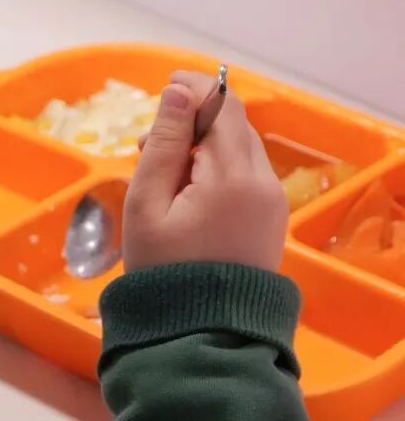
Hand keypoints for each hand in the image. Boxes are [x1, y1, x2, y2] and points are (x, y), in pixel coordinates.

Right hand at [123, 71, 287, 273]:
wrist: (200, 333)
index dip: (195, 89)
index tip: (164, 87)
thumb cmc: (162, 272)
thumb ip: (164, 144)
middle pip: (234, 126)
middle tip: (148, 145)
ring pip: (241, 151)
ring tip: (162, 175)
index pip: (222, 106)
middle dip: (194, 122)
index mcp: (233, 176)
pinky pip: (247, 177)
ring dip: (205, 147)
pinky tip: (187, 194)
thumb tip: (180, 92)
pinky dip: (218, 170)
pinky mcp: (270, 221)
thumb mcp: (147, 205)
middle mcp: (264, 183)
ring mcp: (272, 203)